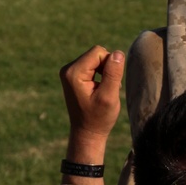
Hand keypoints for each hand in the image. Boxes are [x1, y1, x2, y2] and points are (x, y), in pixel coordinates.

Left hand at [59, 47, 123, 176]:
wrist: (87, 132)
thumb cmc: (98, 118)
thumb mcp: (109, 96)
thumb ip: (113, 74)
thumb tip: (118, 53)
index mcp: (73, 73)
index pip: (99, 52)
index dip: (110, 66)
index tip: (109, 84)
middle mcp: (68, 69)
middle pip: (96, 54)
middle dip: (107, 68)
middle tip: (106, 89)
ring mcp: (69, 71)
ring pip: (96, 58)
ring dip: (104, 72)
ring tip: (102, 90)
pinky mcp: (73, 74)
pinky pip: (92, 65)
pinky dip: (100, 75)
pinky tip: (98, 90)